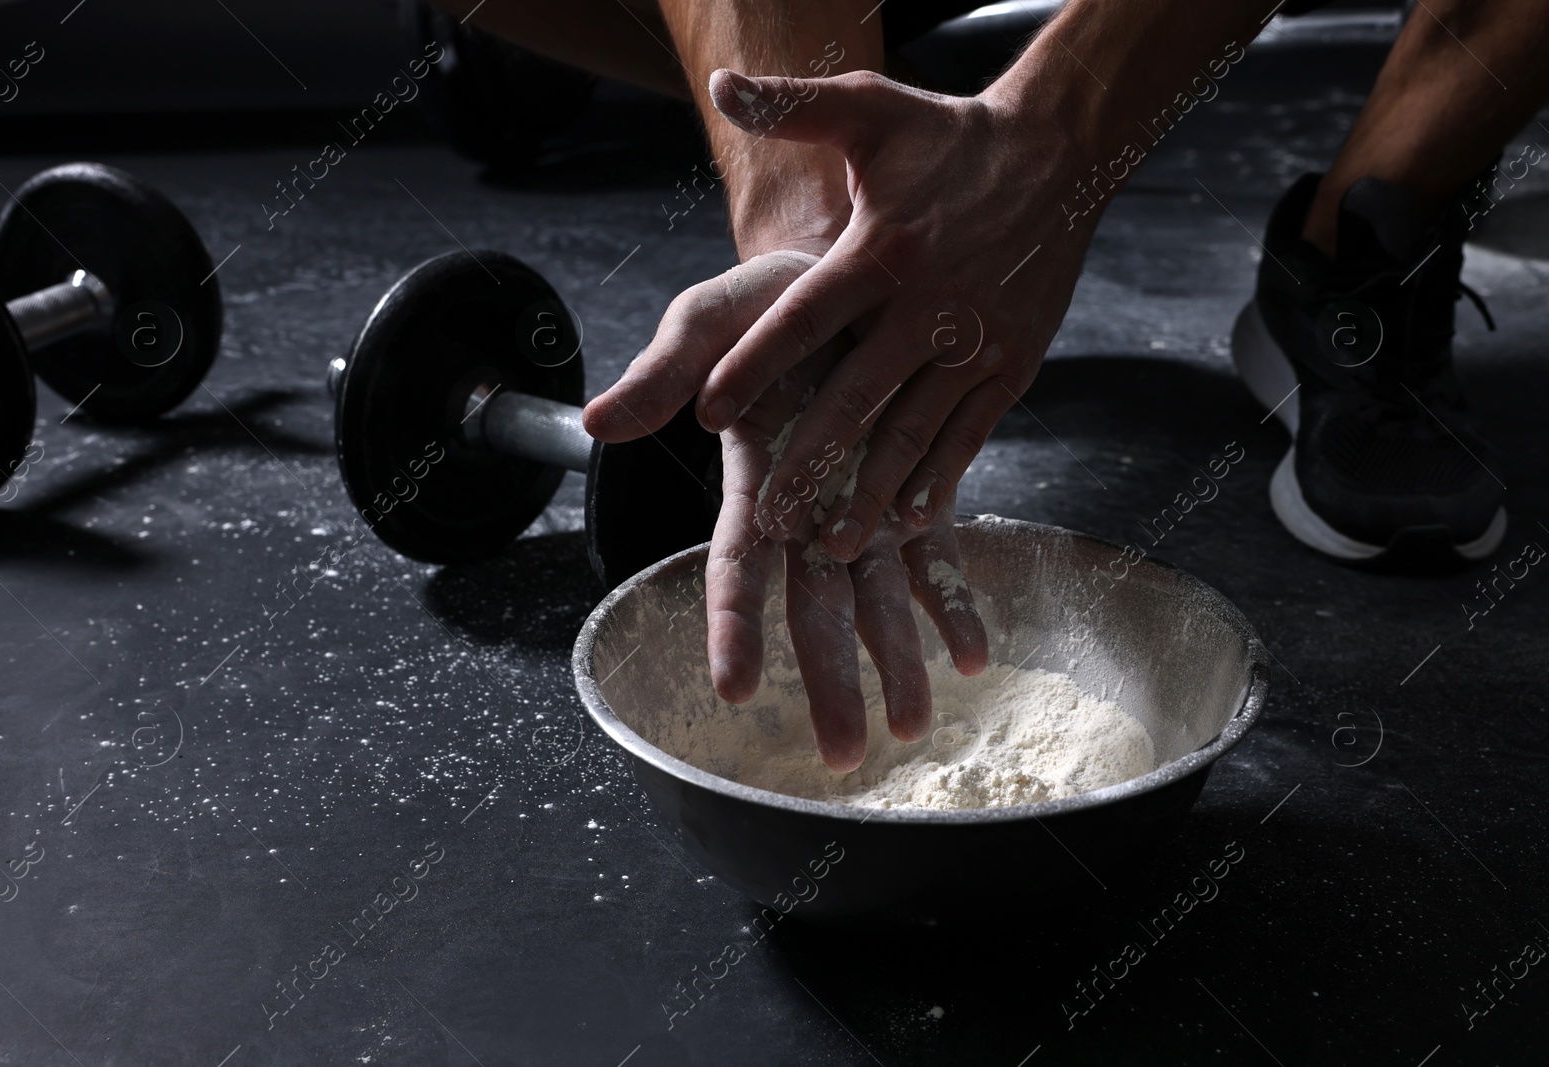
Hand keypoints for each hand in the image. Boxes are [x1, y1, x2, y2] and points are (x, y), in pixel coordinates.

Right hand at [588, 248, 987, 770]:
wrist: (839, 274)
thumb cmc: (762, 306)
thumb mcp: (706, 323)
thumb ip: (662, 374)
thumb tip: (594, 422)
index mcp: (754, 478)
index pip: (738, 564)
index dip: (734, 625)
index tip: (735, 688)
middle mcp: (808, 508)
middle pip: (815, 607)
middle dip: (828, 679)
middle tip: (843, 752)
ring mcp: (862, 504)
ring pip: (877, 598)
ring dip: (894, 662)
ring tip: (913, 727)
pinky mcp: (910, 487)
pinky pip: (934, 554)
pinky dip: (953, 604)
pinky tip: (975, 657)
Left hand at [591, 67, 1094, 565]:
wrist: (1059, 153)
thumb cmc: (948, 139)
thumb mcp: (870, 108)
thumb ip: (793, 106)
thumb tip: (721, 84)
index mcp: (882, 250)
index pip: (805, 319)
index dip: (755, 367)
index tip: (708, 413)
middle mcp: (929, 304)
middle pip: (858, 397)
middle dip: (811, 461)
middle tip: (771, 518)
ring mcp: (976, 341)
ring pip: (916, 430)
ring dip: (874, 491)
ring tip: (834, 543)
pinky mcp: (1013, 365)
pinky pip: (970, 433)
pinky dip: (941, 477)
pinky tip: (911, 518)